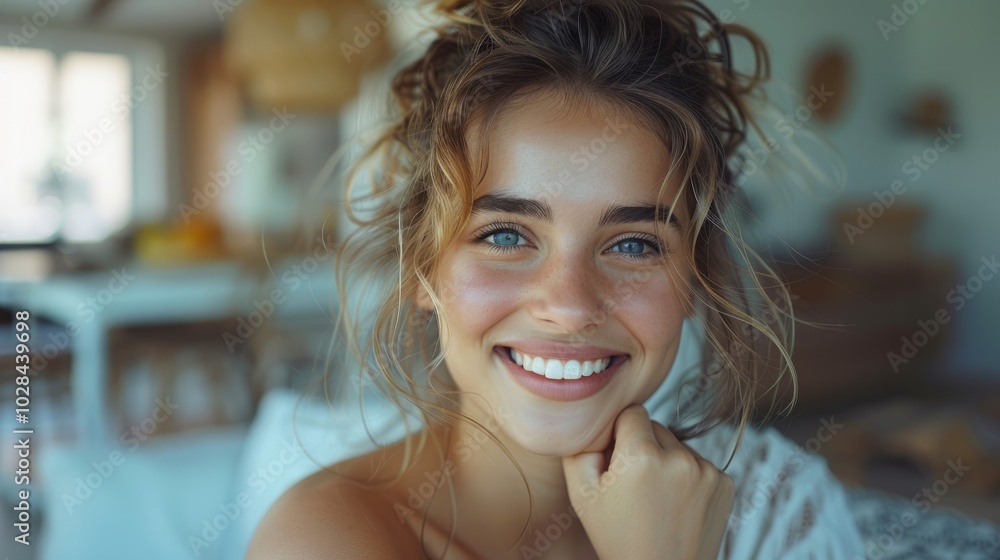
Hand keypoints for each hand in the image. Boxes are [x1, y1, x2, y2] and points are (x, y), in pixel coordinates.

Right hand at [562, 405, 735, 559]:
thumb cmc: (617, 538)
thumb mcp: (581, 495)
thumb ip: (579, 447)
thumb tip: (592, 419)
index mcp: (641, 455)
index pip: (631, 412)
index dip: (619, 435)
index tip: (617, 461)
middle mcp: (680, 458)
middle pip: (656, 427)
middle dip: (643, 447)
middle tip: (634, 486)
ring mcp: (708, 472)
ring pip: (678, 445)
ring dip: (666, 462)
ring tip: (656, 499)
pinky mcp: (725, 484)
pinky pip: (699, 464)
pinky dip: (688, 478)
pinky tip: (677, 505)